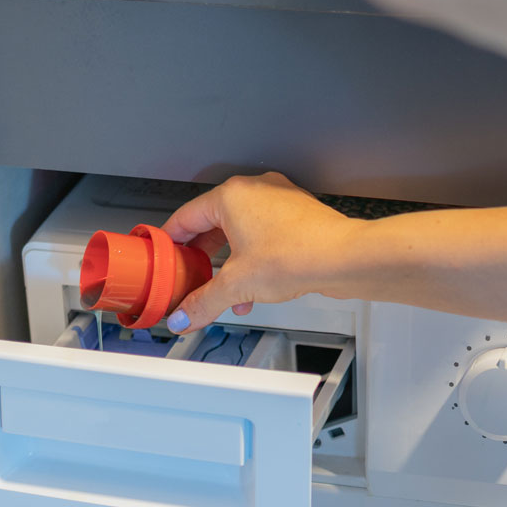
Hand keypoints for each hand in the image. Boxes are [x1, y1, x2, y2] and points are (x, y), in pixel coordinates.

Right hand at [160, 173, 359, 331]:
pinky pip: (264, 236)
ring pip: (241, 233)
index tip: (163, 256)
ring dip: (230, 265)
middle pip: (213, 224)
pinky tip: (255, 291)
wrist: (344, 258)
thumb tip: (185, 315)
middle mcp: (255, 191)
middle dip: (202, 257)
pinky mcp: (297, 216)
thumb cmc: (298, 253)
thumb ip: (203, 302)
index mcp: (231, 195)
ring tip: (225, 292)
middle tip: (190, 276)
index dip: (170, 241)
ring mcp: (278, 201)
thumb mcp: (237, 285)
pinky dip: (253, 260)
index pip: (186, 216)